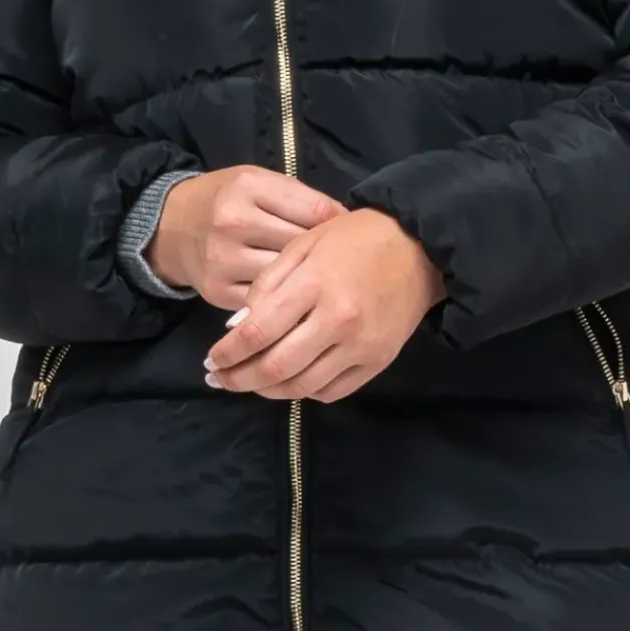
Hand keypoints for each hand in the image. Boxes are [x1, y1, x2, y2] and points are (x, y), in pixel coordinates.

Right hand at [147, 166, 345, 309]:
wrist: (169, 227)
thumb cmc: (224, 199)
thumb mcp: (257, 181)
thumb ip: (298, 198)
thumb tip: (347, 224)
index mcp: (248, 187)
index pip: (314, 209)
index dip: (340, 223)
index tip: (350, 233)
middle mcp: (233, 223)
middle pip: (301, 245)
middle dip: (326, 254)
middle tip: (341, 261)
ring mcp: (224, 260)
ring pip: (286, 278)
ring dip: (307, 283)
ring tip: (321, 281)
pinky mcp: (218, 292)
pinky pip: (265, 303)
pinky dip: (283, 303)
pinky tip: (295, 300)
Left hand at [203, 208, 446, 403]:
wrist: (418, 248)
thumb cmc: (354, 238)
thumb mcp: (304, 244)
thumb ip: (268, 284)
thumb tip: (237, 327)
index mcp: (315, 285)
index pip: (257, 331)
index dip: (228, 352)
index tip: (210, 359)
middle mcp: (338, 321)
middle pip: (275, 367)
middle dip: (239, 379)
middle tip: (220, 379)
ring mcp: (361, 346)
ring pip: (301, 386)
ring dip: (267, 391)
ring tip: (249, 384)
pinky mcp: (378, 361)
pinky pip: (331, 391)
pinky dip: (304, 392)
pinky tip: (288, 382)